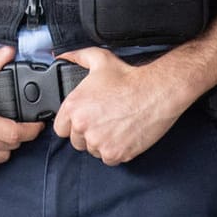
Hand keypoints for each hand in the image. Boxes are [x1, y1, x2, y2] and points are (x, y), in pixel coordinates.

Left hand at [53, 49, 195, 165]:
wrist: (156, 92)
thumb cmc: (129, 77)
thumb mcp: (99, 59)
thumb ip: (76, 57)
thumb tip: (62, 57)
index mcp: (73, 106)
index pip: (61, 128)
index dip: (73, 124)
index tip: (85, 119)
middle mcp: (82, 126)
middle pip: (77, 142)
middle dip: (88, 133)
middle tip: (104, 121)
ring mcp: (98, 142)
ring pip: (93, 150)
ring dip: (102, 142)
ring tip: (116, 126)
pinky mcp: (115, 154)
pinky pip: (109, 159)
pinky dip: (116, 150)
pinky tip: (124, 135)